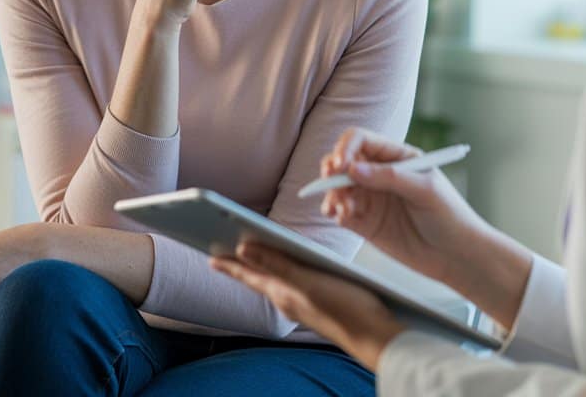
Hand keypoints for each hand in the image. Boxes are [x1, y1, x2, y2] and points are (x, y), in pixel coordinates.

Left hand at [212, 243, 404, 370]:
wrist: (375, 337)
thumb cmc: (346, 308)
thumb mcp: (308, 281)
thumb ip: (276, 265)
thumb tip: (242, 249)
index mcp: (282, 292)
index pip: (248, 275)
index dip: (229, 264)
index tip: (210, 256)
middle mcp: (288, 301)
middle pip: (258, 279)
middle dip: (240, 267)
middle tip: (221, 256)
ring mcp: (303, 305)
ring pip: (273, 284)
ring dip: (260, 271)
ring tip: (249, 260)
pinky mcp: (318, 306)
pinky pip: (290, 287)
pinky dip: (281, 276)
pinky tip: (288, 273)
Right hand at [319, 128, 489, 286]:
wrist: (456, 256)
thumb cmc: (449, 215)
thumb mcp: (425, 190)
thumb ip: (389, 177)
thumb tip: (352, 169)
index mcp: (396, 157)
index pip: (361, 140)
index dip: (346, 148)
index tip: (340, 165)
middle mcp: (380, 174)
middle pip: (344, 161)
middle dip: (332, 168)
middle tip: (329, 181)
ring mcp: (371, 198)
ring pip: (338, 187)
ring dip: (332, 193)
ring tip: (341, 207)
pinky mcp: (365, 222)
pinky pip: (341, 211)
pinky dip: (335, 211)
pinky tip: (340, 216)